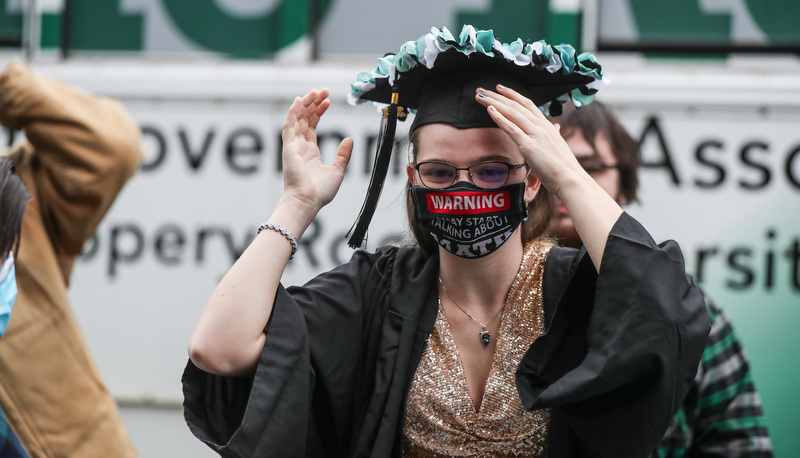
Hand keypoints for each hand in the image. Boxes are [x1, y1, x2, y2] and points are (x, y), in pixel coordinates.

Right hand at [281, 88, 352, 214]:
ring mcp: (293, 146)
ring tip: (316, 92)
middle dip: (313, 103)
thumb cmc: (320, 192)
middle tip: (323, 90)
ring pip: (297, 118)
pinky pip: (289, 125)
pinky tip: (300, 100)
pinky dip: (293, 112)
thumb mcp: (337, 170)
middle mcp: (300, 146)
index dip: (319, 111)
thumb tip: (349, 139)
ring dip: (305, 103)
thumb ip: (343, 154)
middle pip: (304, 118)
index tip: (328, 101)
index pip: (312, 125)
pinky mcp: (288, 147)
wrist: (308, 201)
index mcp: (310, 151)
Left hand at [474, 85, 583, 197]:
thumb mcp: (558, 145)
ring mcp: (535, 134)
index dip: (512, 95)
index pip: (527, 104)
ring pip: (512, 113)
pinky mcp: (529, 146)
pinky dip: (500, 118)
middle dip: (497, 96)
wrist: (570, 178)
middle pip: (516, 105)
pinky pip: (512, 129)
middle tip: (482, 90)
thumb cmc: (564, 166)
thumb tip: (556, 127)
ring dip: (494, 103)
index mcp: (547, 125)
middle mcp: (541, 126)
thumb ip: (553, 134)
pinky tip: (490, 111)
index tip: (499, 89)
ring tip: (481, 97)